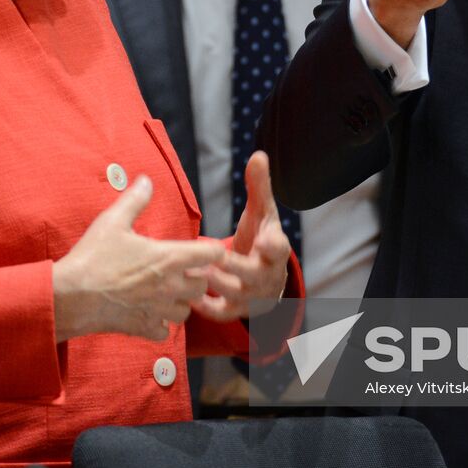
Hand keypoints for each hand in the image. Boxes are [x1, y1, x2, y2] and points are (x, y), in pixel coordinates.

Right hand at [53, 177, 226, 341]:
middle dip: (196, 277)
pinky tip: (148, 312)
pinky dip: (160, 324)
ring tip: (165, 292)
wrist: (71, 296)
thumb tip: (146, 180)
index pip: (212, 254)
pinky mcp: (144, 328)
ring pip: (186, 311)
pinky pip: (164, 331)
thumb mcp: (112, 221)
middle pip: (203, 285)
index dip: (210, 249)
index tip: (200, 248)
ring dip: (180, 302)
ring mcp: (158, 310)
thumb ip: (135, 200)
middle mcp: (170, 286)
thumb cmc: (93, 257)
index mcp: (169, 258)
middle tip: (179, 269)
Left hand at [194, 152, 291, 321]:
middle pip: (251, 274)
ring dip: (211, 282)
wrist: (266, 278)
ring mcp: (252, 296)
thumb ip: (259, 186)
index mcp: (276, 250)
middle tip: (208, 253)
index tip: (265, 239)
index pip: (280, 249)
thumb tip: (258, 154)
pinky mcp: (236, 310)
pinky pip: (220, 312)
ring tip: (189, 268)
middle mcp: (267, 276)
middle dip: (230, 264)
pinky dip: (204, 307)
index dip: (274, 245)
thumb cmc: (260, 237)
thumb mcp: (262, 212)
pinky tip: (187, 294)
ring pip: (233, 293)